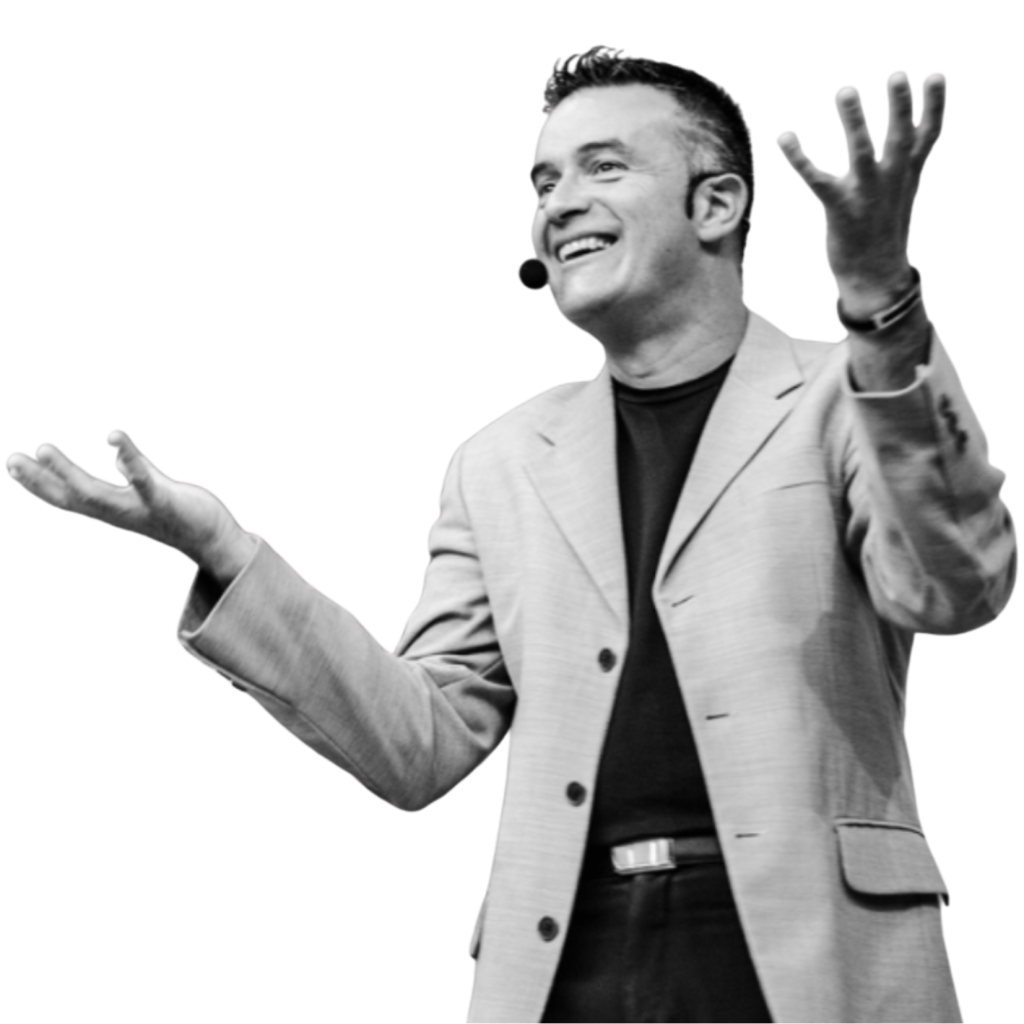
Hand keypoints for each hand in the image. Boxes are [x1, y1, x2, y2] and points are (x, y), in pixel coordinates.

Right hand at [6, 429, 247, 575]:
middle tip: (11, 458)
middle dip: (41, 480)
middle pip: (72, 498)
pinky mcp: (165, 502)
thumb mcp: (154, 491)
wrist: (215, 539)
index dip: (38, 486)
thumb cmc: (184, 513)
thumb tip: (118, 460)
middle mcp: (120, 514)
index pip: (67, 500)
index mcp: (114, 510)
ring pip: (95, 494)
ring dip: (67, 472)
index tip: (11, 465)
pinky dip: (127, 457)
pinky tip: (112, 434)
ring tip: (42, 447)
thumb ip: (135, 473)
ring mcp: (140, 510)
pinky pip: (142, 479)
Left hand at [774, 70, 947, 295]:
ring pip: (862, 152)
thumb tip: (912, 135)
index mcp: (909, 174)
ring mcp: (867, 195)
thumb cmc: (884, 230)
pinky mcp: (839, 209)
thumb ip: (906, 161)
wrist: (875, 278)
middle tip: (897, 74)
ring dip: (854, 121)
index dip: (935, 105)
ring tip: (846, 89)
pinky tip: (784, 136)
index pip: (929, 135)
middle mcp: (892, 181)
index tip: (936, 75)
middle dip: (901, 106)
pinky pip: (816, 179)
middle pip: (901, 137)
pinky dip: (799, 158)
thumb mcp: (902, 192)